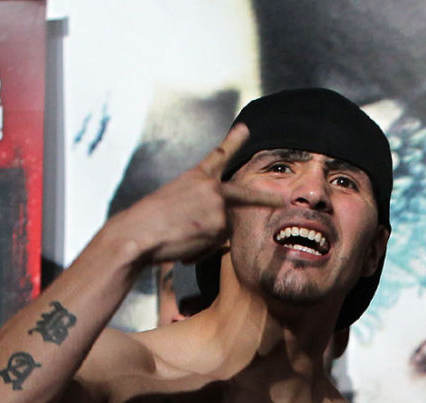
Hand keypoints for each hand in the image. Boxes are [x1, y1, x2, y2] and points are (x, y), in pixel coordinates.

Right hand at [111, 123, 275, 265]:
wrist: (140, 232)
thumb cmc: (151, 221)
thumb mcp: (176, 203)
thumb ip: (201, 208)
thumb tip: (220, 232)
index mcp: (196, 177)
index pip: (218, 155)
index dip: (233, 141)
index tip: (245, 129)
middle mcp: (211, 188)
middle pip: (245, 195)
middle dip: (266, 199)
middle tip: (284, 199)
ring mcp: (218, 207)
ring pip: (224, 229)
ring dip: (205, 239)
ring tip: (180, 237)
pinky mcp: (219, 226)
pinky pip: (217, 245)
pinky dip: (200, 250)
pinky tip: (182, 246)